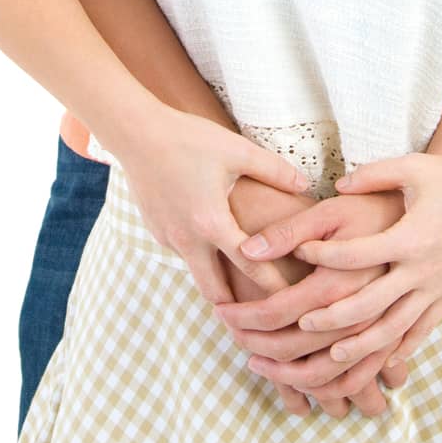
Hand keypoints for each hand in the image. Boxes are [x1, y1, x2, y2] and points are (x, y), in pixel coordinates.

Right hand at [116, 106, 312, 305]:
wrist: (137, 133)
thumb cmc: (190, 138)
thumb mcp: (238, 150)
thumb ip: (274, 170)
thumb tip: (304, 184)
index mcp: (211, 223)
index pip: (249, 265)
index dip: (273, 285)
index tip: (290, 301)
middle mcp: (187, 239)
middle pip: (215, 292)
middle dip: (237, 304)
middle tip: (261, 309)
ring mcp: (167, 237)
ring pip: (197, 271)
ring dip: (217, 278)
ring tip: (241, 282)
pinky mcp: (155, 230)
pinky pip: (183, 252)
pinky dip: (199, 255)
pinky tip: (213, 242)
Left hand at [214, 190, 412, 404]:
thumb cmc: (390, 199)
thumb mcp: (336, 206)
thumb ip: (291, 229)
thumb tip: (247, 249)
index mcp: (345, 274)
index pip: (283, 308)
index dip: (247, 315)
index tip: (220, 313)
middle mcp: (370, 305)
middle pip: (307, 347)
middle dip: (265, 351)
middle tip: (237, 346)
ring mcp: (397, 320)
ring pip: (343, 369)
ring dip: (301, 377)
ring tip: (269, 369)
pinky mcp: (419, 323)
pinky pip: (380, 365)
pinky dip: (349, 379)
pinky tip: (325, 376)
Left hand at [246, 154, 441, 369]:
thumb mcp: (415, 167)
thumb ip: (374, 174)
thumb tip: (336, 183)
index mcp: (410, 237)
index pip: (357, 254)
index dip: (323, 254)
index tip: (299, 252)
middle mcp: (422, 271)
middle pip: (370, 305)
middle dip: (333, 318)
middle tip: (301, 322)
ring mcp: (436, 290)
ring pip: (395, 330)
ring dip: (362, 346)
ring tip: (333, 355)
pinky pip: (420, 333)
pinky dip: (398, 351)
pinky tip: (376, 363)